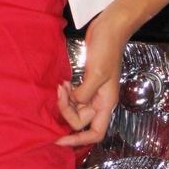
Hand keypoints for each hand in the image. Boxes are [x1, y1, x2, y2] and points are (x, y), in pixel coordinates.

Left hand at [56, 12, 125, 146]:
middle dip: (66, 111)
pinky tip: (63, 83)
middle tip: (59, 91)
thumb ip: (84, 93)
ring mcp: (94, 91)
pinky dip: (67, 93)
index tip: (59, 139)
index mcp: (106, 103)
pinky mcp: (87, 80)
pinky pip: (75, 96)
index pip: (95, 133)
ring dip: (65, 101)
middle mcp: (100, 101)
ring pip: (76, 108)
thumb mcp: (96, 73)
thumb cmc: (107, 49)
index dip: (78, 140)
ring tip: (61, 85)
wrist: (110, 28)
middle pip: (80, 121)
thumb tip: (74, 103)